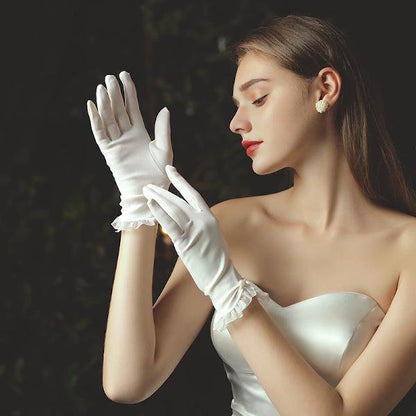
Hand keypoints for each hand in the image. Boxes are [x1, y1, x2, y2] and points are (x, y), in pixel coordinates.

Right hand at [87, 71, 172, 230]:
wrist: (149, 191)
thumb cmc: (160, 174)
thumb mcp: (164, 149)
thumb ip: (162, 130)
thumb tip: (165, 108)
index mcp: (140, 133)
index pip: (132, 107)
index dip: (128, 92)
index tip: (124, 75)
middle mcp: (126, 135)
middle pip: (118, 110)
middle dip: (114, 94)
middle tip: (109, 77)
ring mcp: (117, 143)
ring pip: (108, 119)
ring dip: (104, 104)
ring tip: (101, 87)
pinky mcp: (109, 152)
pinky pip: (100, 134)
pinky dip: (95, 120)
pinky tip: (91, 106)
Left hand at [142, 165, 269, 330]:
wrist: (223, 278)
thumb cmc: (215, 259)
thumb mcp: (211, 235)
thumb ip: (199, 224)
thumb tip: (183, 217)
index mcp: (210, 217)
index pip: (192, 194)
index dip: (180, 181)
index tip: (170, 170)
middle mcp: (203, 220)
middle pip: (179, 200)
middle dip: (162, 191)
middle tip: (148, 185)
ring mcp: (195, 230)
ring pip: (173, 209)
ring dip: (158, 199)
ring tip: (146, 191)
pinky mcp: (186, 242)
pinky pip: (170, 225)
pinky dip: (159, 213)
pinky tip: (150, 205)